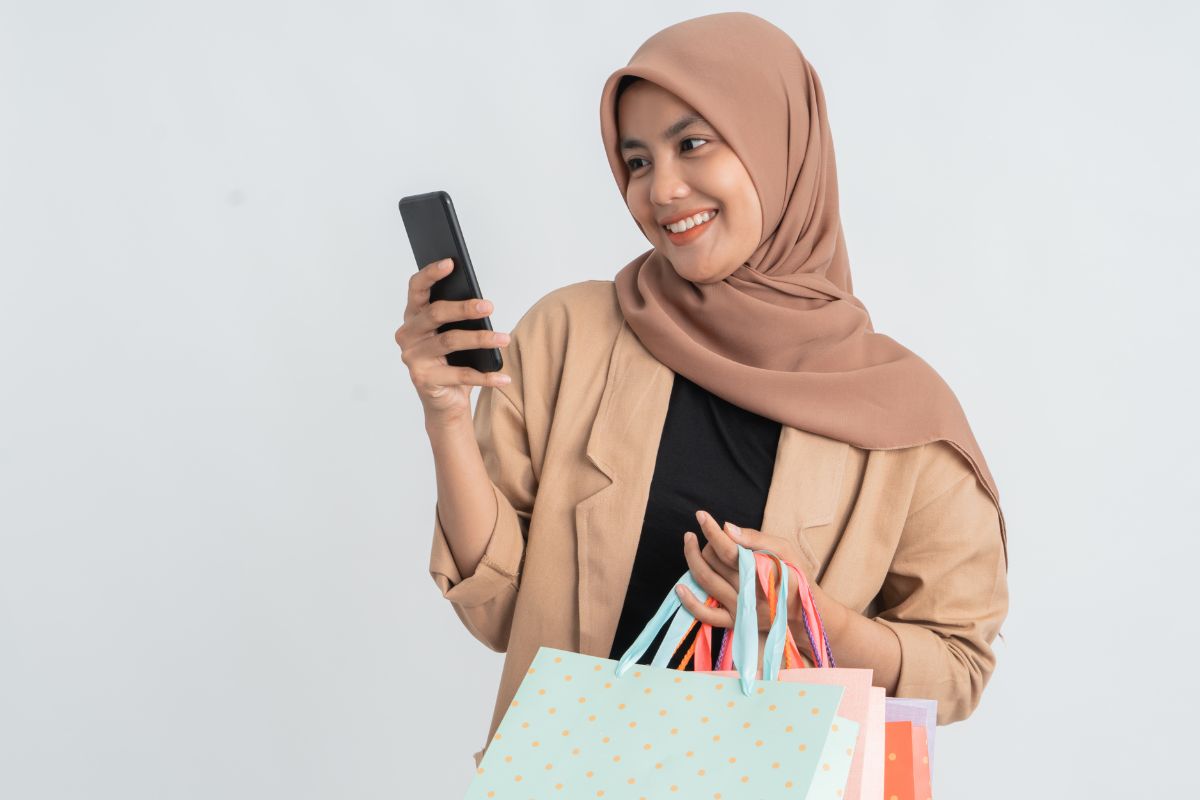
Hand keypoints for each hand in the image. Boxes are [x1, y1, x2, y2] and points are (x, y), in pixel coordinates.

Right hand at [393, 258, 512, 423]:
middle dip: (463, 308)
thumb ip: (459, 318)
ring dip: (481, 339)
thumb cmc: (452, 361)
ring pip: (450, 341)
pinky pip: (460, 375)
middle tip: (489, 306)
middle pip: (435, 313)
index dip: (431, 274)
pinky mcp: (423, 379)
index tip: (451, 262)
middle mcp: (408, 334)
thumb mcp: (455, 334)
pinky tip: (504, 377)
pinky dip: (485, 376)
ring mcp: (413, 357)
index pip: (417, 288)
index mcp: (413, 317)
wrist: (445, 402)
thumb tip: (482, 303)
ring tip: (504, 338)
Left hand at [674, 509, 821, 661]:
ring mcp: (740, 608)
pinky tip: (679, 588)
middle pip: (713, 562)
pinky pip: (706, 616)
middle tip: (712, 537)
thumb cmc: (796, 575)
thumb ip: (756, 538)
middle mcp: (749, 590)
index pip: (729, 549)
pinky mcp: (735, 622)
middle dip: (706, 543)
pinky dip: (689, 602)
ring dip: (693, 559)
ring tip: (690, 543)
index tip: (701, 515)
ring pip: (705, 581)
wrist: (804, 614)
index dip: (712, 530)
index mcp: (763, 569)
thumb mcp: (786, 550)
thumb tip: (726, 528)